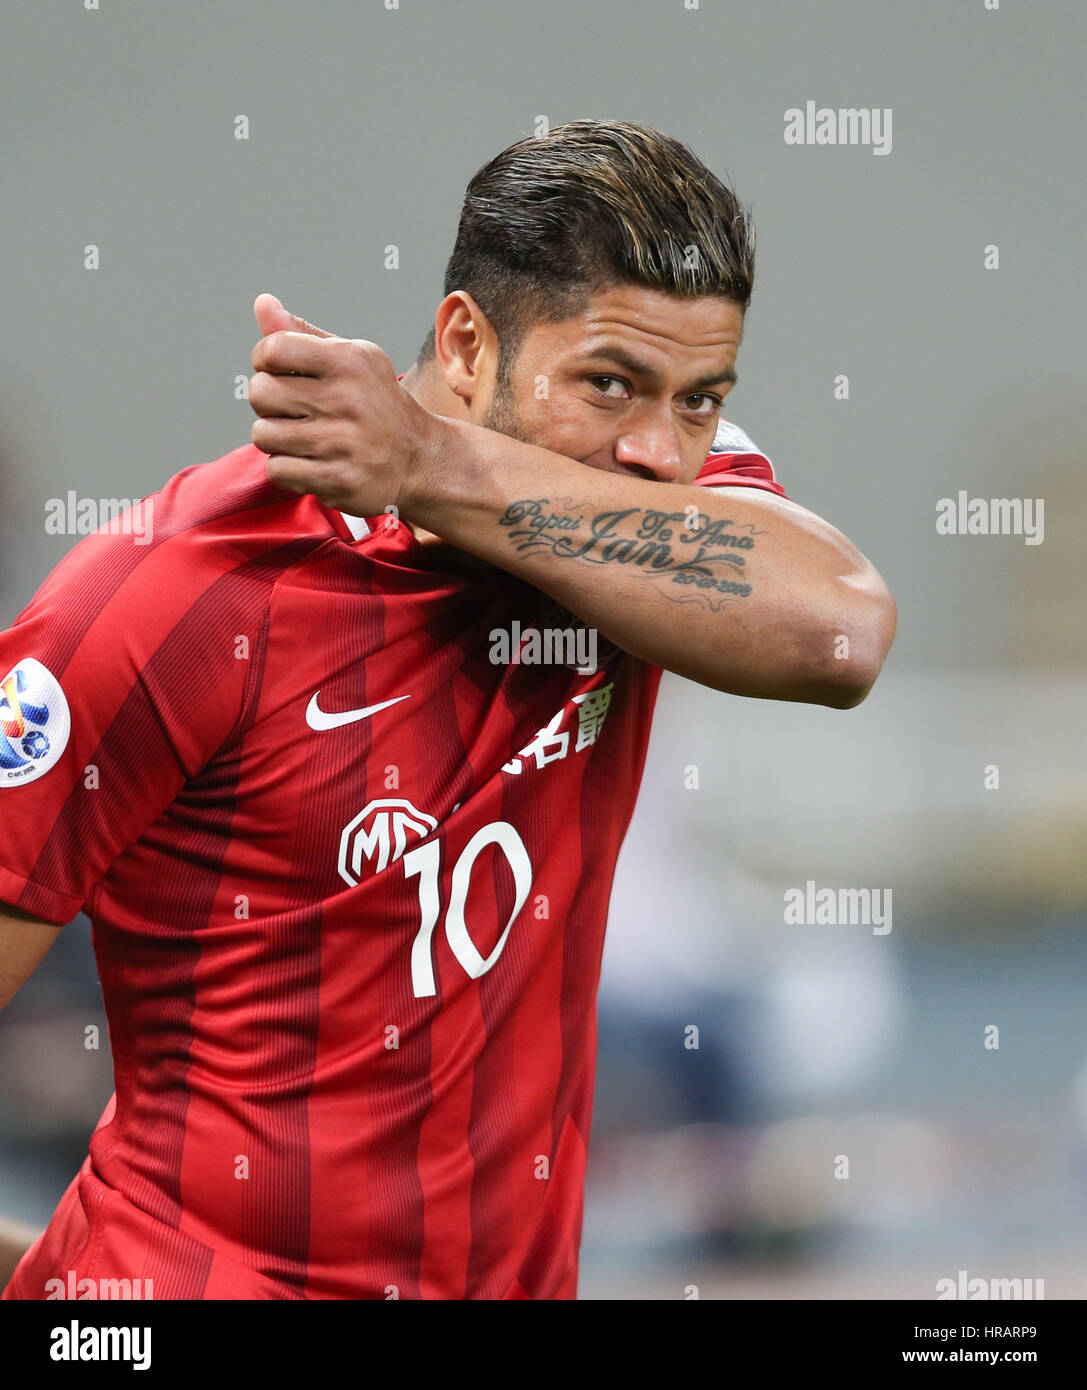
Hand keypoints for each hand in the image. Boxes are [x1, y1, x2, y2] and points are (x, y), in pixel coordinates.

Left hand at [248, 293, 439, 517]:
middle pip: (260, 392)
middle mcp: (348, 400)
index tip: (280, 372)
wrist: (420, 460)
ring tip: (302, 437)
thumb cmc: (376, 404)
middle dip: (267, 403)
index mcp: (350, 361)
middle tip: (292, 410)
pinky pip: (278, 469)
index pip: (271, 349)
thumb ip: (303, 334)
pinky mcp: (338, 480)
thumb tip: (262, 302)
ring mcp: (343, 444)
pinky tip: (311, 462)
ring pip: (263, 434)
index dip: (264, 361)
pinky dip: (287, 468)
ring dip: (276, 438)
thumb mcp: (351, 360)